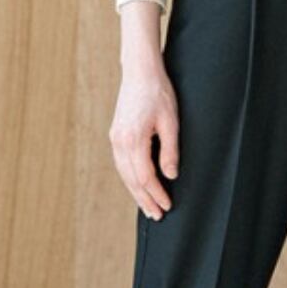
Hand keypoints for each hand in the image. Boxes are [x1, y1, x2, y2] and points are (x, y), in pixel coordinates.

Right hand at [110, 1, 179, 218]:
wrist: (140, 71)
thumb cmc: (159, 93)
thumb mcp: (171, 122)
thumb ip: (170, 151)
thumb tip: (170, 176)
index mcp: (133, 139)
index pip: (145, 177)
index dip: (156, 194)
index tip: (167, 206)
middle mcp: (119, 141)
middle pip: (131, 180)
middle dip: (145, 199)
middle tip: (157, 216)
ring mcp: (115, 138)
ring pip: (124, 173)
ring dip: (136, 192)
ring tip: (148, 207)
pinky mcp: (116, 135)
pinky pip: (121, 164)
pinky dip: (129, 178)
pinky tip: (137, 186)